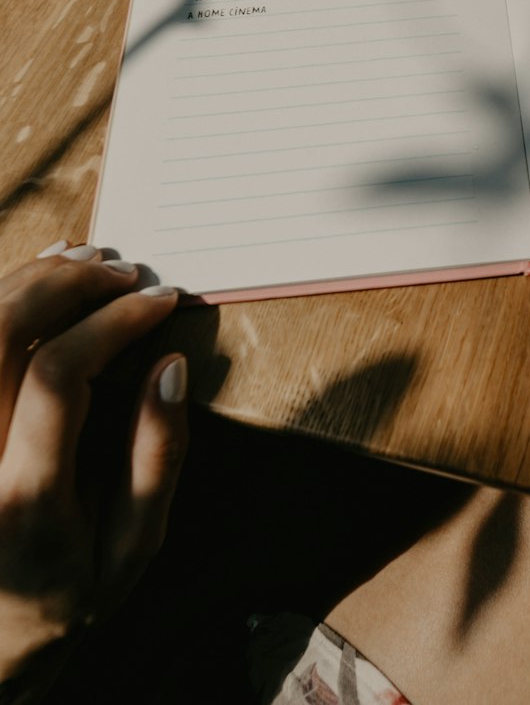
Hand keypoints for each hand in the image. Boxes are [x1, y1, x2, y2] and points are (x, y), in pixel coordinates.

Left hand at [0, 244, 186, 700]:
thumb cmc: (61, 600)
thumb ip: (156, 460)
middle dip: (67, 284)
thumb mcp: (130, 554)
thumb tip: (170, 365)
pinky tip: (35, 280)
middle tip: (123, 273)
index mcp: (24, 501)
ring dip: (29, 280)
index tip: (161, 300)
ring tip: (87, 265)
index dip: (112, 322)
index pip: (57, 377)